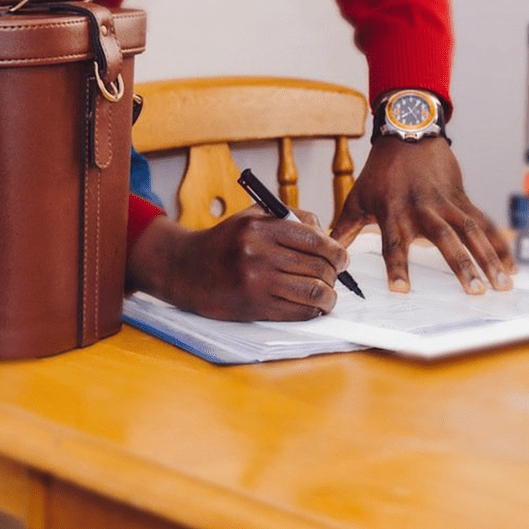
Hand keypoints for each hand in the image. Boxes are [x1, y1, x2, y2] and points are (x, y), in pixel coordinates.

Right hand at [127, 207, 348, 320]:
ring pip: (313, 292)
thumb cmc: (224, 241)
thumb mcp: (253, 216)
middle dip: (335, 274)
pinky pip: (298, 312)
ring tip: (328, 295)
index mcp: (260, 227)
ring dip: (329, 297)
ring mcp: (256, 282)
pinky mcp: (254, 306)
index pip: (315, 240)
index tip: (342, 258)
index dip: (337, 251)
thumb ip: (291, 217)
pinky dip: (313, 311)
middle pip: (318, 267)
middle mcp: (258, 253)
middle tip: (335, 277)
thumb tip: (327, 235)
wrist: (185, 269)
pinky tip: (313, 307)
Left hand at [330, 135, 516, 293]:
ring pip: (473, 232)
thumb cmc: (379, 171)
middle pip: (444, 240)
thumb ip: (343, 230)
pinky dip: (500, 245)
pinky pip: (485, 224)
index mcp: (394, 212)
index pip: (394, 245)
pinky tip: (512, 267)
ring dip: (489, 258)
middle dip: (461, 266)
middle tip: (475, 291)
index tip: (401, 290)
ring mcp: (447, 203)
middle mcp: (423, 209)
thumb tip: (326, 253)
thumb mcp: (357, 199)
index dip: (397, 267)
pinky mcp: (463, 199)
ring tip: (503, 285)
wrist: (408, 134)